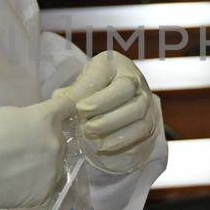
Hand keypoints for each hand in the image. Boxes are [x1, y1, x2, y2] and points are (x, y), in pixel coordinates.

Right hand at [0, 95, 74, 209]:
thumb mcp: (6, 114)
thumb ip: (29, 118)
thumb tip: (37, 126)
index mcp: (46, 119)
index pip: (67, 106)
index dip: (63, 109)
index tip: (60, 113)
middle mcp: (56, 143)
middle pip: (59, 140)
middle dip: (45, 142)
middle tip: (23, 150)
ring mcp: (53, 170)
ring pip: (55, 165)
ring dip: (43, 165)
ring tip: (18, 170)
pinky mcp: (45, 192)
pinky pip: (45, 185)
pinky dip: (34, 184)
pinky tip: (17, 183)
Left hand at [54, 51, 159, 173]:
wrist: (119, 102)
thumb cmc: (96, 90)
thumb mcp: (83, 84)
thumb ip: (73, 92)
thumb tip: (59, 102)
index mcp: (114, 64)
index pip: (105, 72)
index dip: (92, 90)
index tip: (78, 108)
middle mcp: (135, 78)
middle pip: (127, 89)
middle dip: (103, 108)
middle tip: (84, 124)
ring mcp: (146, 100)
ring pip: (137, 111)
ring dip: (111, 126)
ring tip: (90, 134)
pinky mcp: (150, 121)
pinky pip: (141, 131)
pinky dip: (121, 141)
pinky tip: (102, 146)